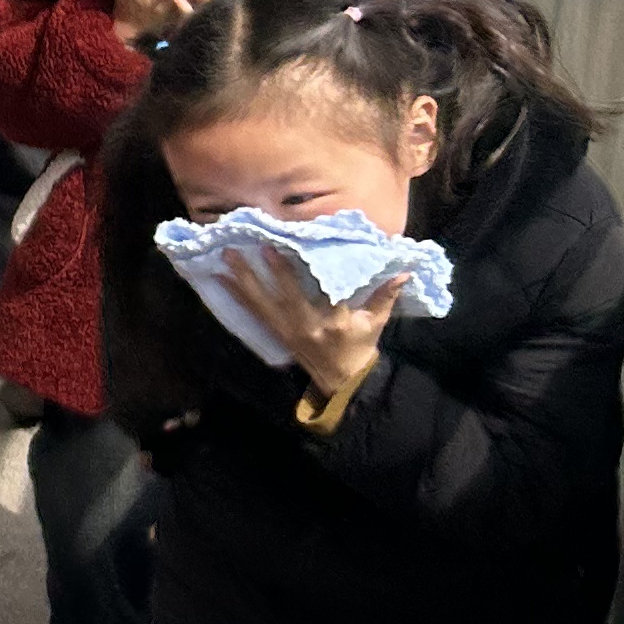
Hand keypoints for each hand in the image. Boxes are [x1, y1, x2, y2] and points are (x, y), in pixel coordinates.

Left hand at [223, 248, 392, 401]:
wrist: (340, 378)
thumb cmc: (360, 344)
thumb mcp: (376, 322)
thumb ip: (385, 296)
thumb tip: (404, 272)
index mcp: (334, 322)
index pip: (325, 295)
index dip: (317, 274)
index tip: (305, 250)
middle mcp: (306, 326)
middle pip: (287, 297)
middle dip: (274, 272)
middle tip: (261, 246)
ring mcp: (287, 330)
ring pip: (263, 302)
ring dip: (244, 279)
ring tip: (227, 256)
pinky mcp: (275, 332)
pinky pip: (252, 312)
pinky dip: (236, 294)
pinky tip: (220, 278)